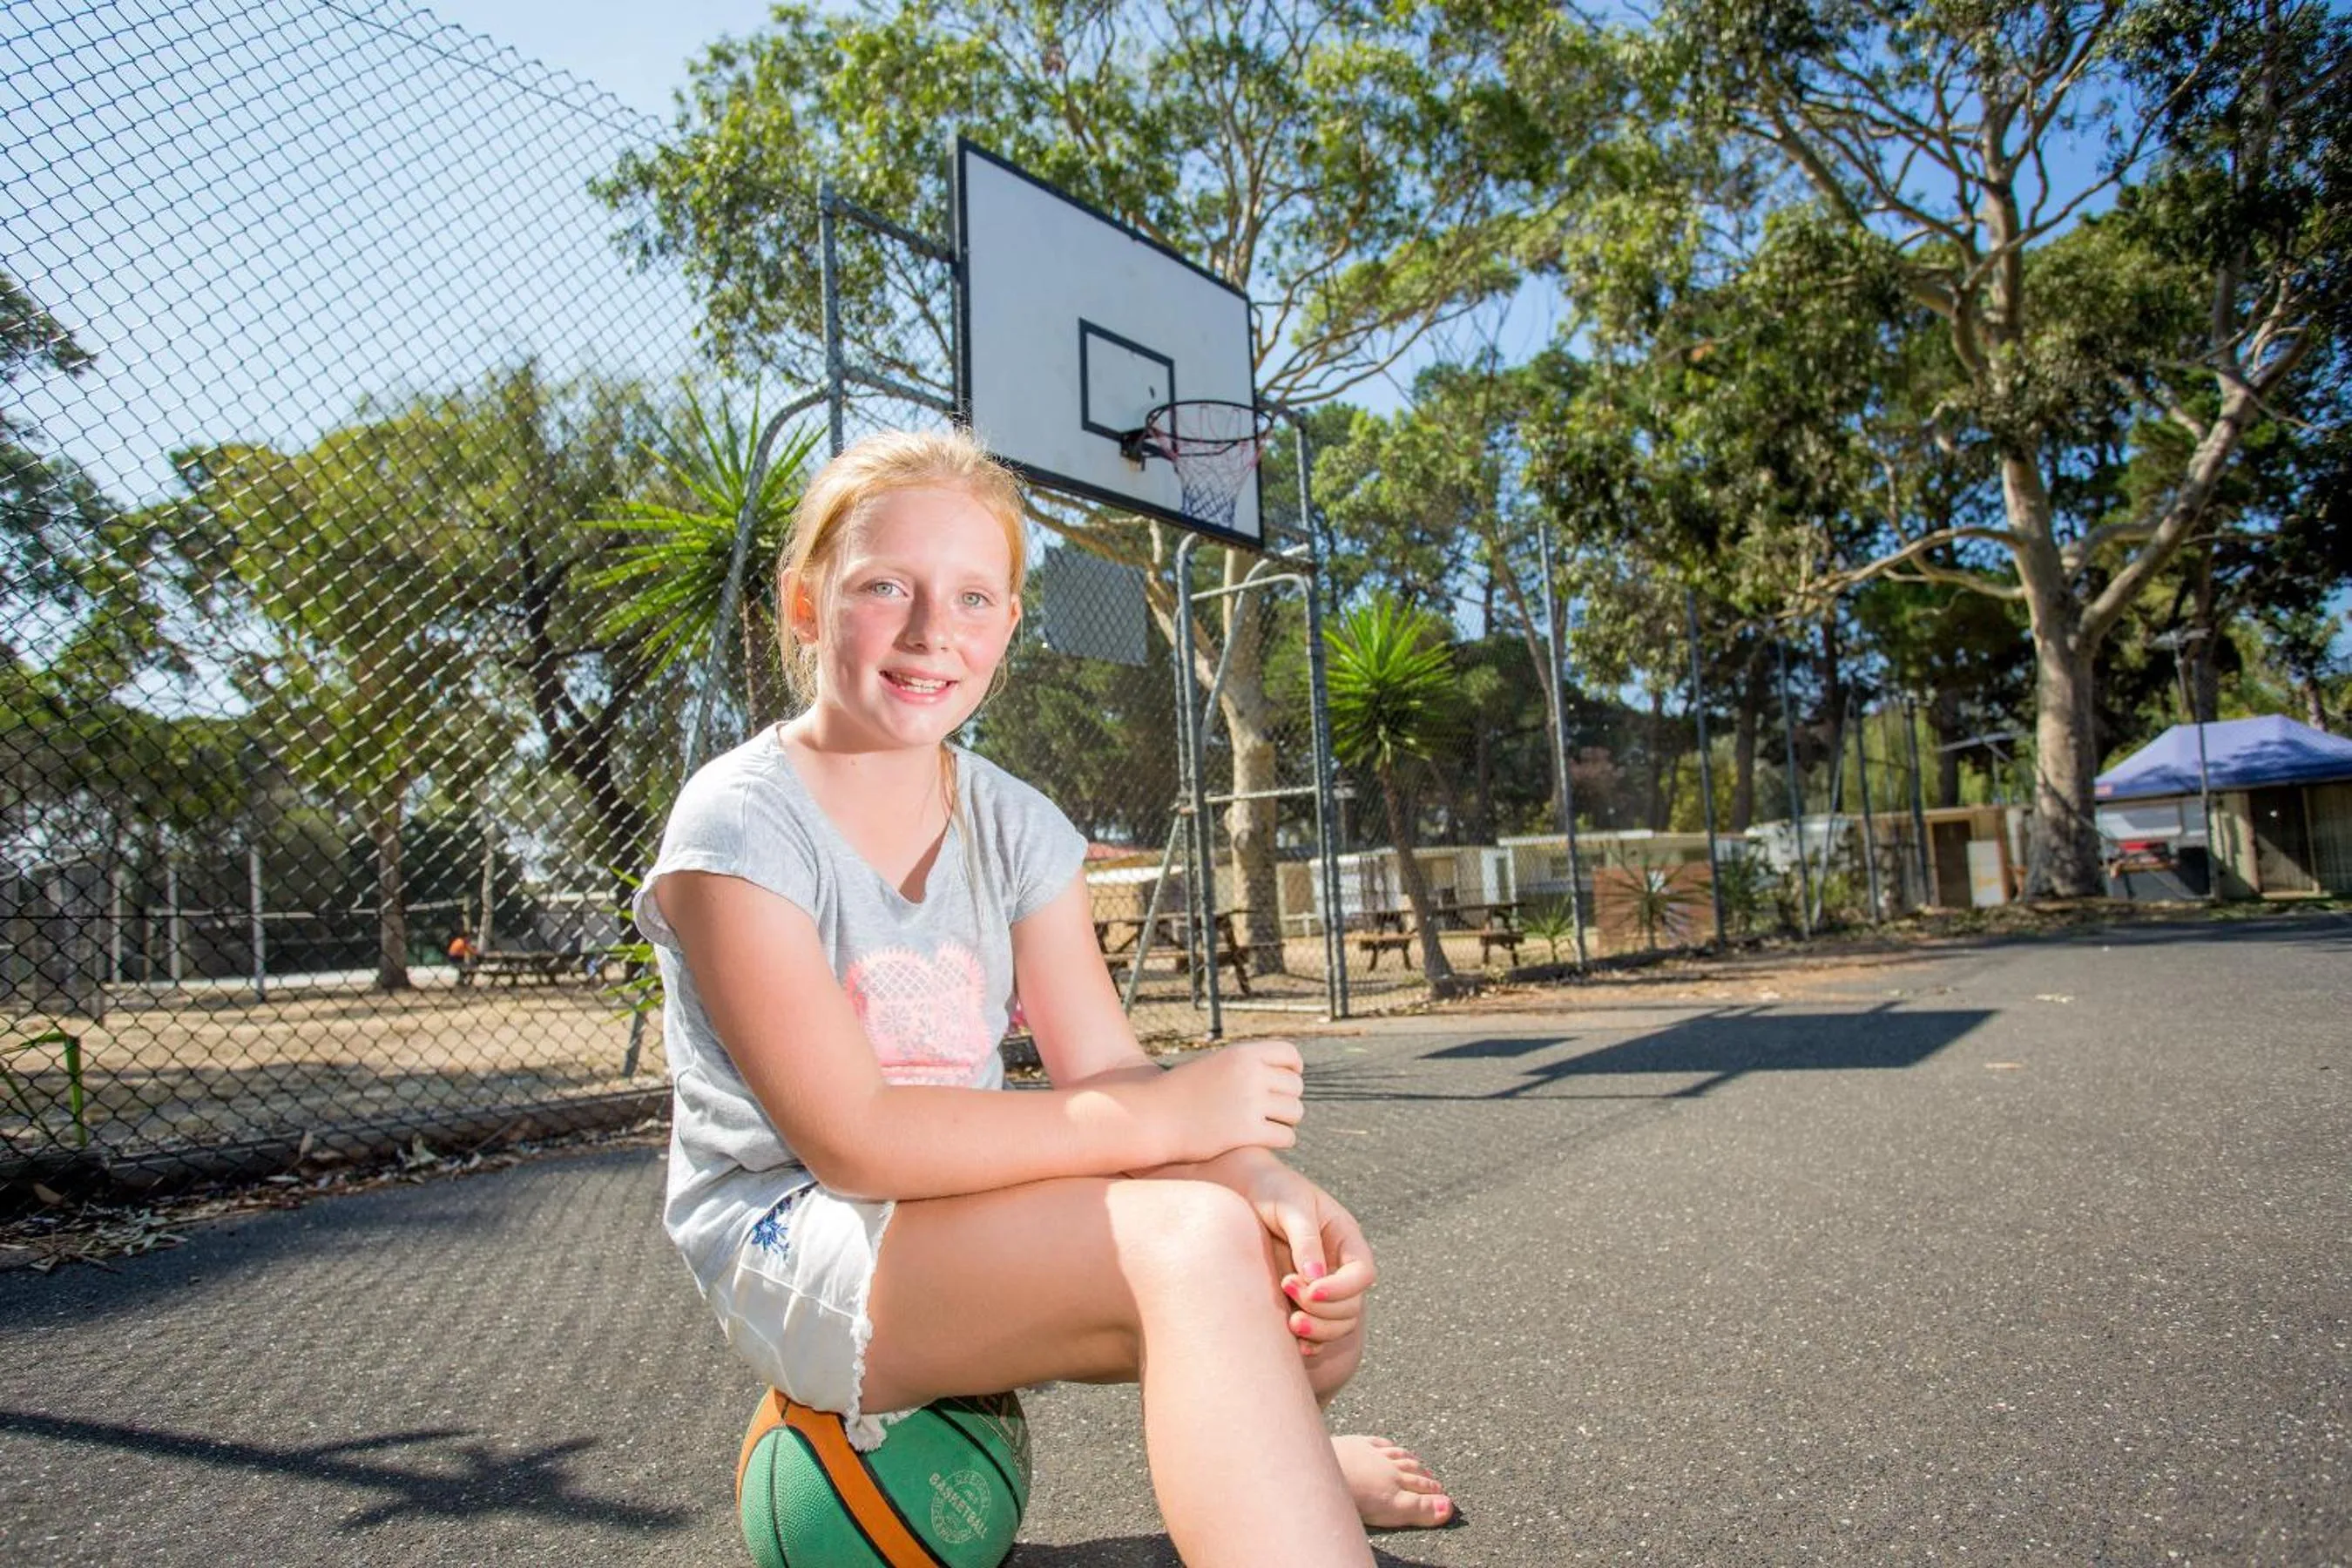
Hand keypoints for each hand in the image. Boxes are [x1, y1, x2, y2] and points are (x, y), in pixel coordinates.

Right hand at [1146, 1038, 1302, 1164]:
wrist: (1153, 1116)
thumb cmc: (1181, 1093)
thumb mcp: (1215, 1066)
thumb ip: (1246, 1067)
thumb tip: (1285, 1077)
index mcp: (1242, 1054)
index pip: (1290, 1054)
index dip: (1294, 1069)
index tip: (1286, 1081)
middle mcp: (1250, 1075)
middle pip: (1296, 1086)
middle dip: (1287, 1099)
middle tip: (1272, 1110)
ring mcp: (1250, 1104)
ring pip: (1295, 1112)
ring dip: (1286, 1121)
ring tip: (1270, 1125)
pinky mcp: (1247, 1133)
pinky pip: (1286, 1137)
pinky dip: (1281, 1140)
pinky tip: (1267, 1140)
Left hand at [1222, 1155, 1376, 1357]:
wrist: (1240, 1192)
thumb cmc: (1271, 1190)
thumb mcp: (1291, 1206)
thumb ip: (1306, 1240)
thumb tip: (1316, 1277)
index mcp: (1345, 1239)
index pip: (1362, 1274)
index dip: (1343, 1289)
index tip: (1311, 1290)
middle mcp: (1338, 1267)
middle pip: (1351, 1305)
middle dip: (1324, 1310)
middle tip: (1287, 1291)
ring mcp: (1321, 1287)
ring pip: (1338, 1324)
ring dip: (1318, 1330)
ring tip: (1290, 1322)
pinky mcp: (1300, 1301)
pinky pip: (1318, 1332)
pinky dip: (1311, 1341)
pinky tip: (1293, 1341)